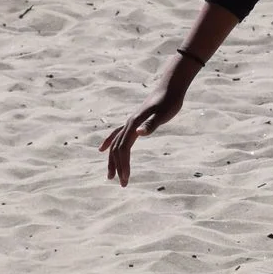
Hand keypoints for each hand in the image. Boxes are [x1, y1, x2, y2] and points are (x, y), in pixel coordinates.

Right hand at [101, 60, 193, 183]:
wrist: (169, 88)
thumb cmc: (168, 102)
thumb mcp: (163, 115)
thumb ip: (151, 125)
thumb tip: (139, 134)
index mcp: (133, 125)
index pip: (123, 150)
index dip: (123, 165)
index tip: (126, 180)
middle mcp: (128, 125)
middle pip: (116, 149)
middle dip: (117, 167)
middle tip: (122, 184)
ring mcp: (129, 123)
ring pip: (115, 144)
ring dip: (112, 160)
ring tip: (112, 175)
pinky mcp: (133, 122)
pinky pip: (116, 135)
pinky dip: (109, 143)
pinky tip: (103, 150)